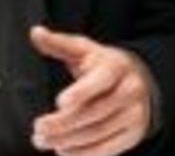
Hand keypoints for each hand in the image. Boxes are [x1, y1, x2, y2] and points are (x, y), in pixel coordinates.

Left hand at [29, 25, 152, 155]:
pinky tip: (62, 151)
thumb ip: (59, 43)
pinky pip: (106, 150)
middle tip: (38, 128)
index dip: (81, 92)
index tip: (59, 102)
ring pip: (97, 133)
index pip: (100, 81)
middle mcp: (130, 90)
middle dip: (63, 123)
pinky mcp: (133, 135)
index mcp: (116, 66)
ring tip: (42, 141)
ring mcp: (134, 114)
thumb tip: (35, 32)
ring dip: (67, 141)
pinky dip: (82, 154)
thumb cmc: (102, 65)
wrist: (139, 82)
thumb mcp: (83, 50)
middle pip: (94, 112)